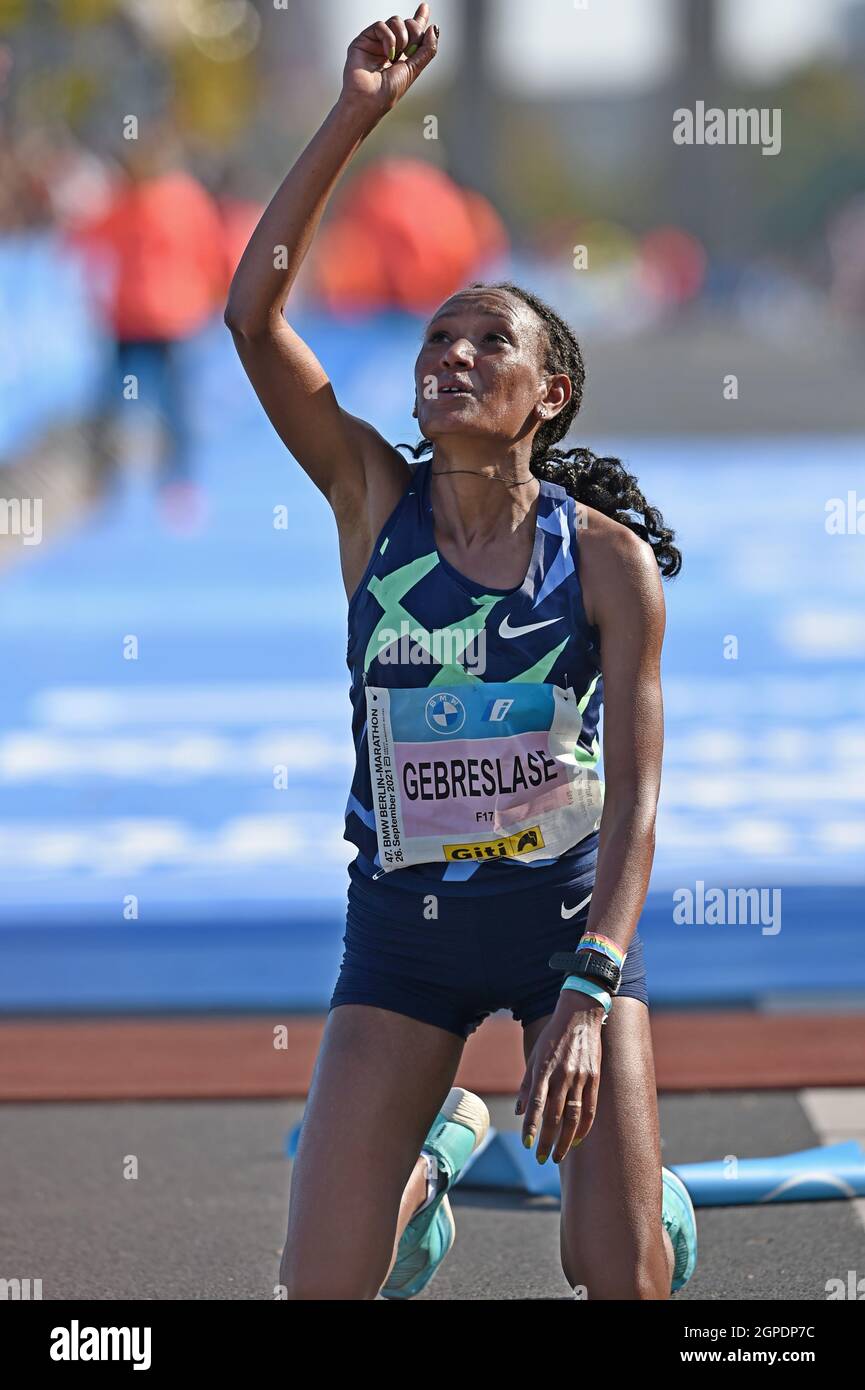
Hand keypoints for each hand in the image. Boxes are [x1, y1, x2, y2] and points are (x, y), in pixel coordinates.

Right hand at [341, 5, 438, 112]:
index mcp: (402, 55)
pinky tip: (388, 53)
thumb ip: (427, 49)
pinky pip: (381, 25)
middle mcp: (390, 46)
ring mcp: (377, 42)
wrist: (369, 99)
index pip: (412, 32)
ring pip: (395, 21)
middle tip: (410, 50)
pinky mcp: (364, 40)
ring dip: (402, 36)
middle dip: (414, 33)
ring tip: (396, 55)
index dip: (420, 19)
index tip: (424, 7)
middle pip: (407, 24)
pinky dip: (388, 38)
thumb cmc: (389, 91)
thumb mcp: (415, 69)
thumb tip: (434, 28)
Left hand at [516, 993, 604, 1162]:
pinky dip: (583, 1128)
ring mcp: (580, 1078)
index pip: (537, 1104)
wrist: (580, 1015)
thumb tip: (520, 1111)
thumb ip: (527, 1085)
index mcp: (545, 1070)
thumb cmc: (553, 1037)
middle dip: (547, 1140)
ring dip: (565, 1140)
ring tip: (558, 1156)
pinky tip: (576, 1140)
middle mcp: (563, 1075)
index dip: (532, 1126)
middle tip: (541, 1158)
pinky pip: (589, 1109)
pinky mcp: (594, 1078)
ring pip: (573, 1116)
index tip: (527, 1145)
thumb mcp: (535, 1055)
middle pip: (554, 1115)